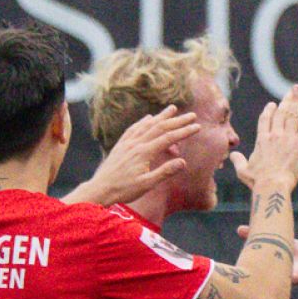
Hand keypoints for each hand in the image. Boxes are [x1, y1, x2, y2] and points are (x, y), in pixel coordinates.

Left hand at [68, 106, 194, 206]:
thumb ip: (165, 171)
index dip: (184, 131)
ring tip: (172, 108)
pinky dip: (143, 121)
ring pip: (147, 125)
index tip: (197, 127)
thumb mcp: (147, 184)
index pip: (168, 138)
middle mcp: (136, 143)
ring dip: (161, 116)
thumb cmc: (124, 190)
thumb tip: (183, 161)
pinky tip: (148, 118)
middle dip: (177, 120)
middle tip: (192, 114)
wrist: (100, 189)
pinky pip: (134, 129)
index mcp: (144, 152)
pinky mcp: (121, 145)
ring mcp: (127, 143)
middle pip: (160, 127)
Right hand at [231, 87, 297, 196]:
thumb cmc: (258, 181)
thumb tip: (233, 155)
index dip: (269, 111)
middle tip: (292, 90)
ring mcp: (288, 137)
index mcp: (262, 140)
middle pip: (281, 112)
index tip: (272, 104)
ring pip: (293, 114)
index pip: (265, 120)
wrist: (272, 185)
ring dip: (296, 101)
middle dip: (286, 100)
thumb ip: (238, 161)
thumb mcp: (243, 170)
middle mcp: (274, 135)